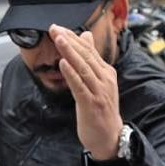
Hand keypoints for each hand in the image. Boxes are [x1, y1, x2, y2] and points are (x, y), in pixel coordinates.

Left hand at [50, 25, 123, 159]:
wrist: (110, 137)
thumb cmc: (101, 109)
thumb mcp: (98, 81)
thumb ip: (91, 59)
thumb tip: (85, 35)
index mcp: (106, 72)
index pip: (89, 50)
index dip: (73, 38)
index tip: (59, 28)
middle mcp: (105, 79)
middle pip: (86, 56)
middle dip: (69, 41)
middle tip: (54, 29)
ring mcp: (99, 92)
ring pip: (83, 68)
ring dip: (70, 53)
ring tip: (58, 40)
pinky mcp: (92, 104)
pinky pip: (80, 86)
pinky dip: (71, 74)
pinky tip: (63, 64)